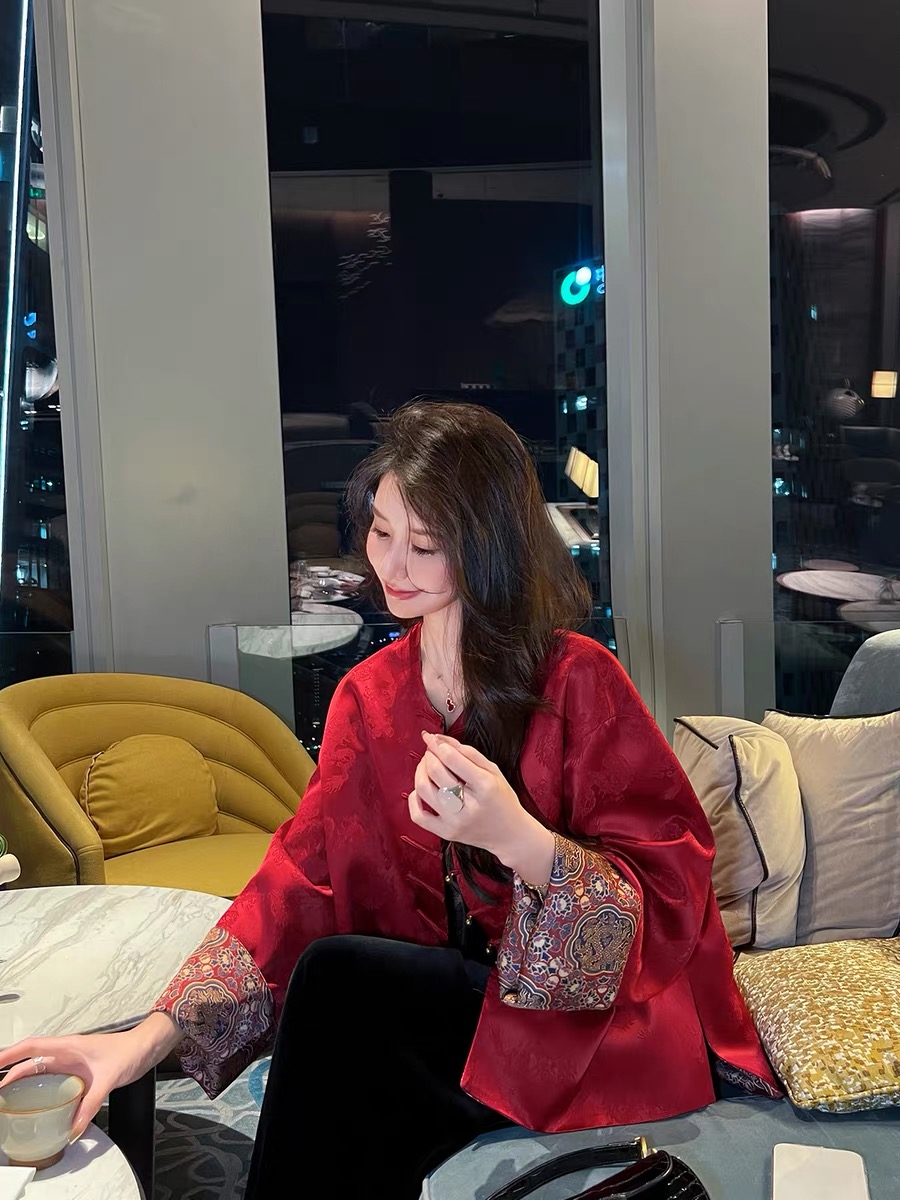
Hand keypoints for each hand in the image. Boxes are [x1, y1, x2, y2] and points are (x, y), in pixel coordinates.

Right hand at [0, 1013, 180, 1140]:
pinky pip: (53, 1078)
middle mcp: (67, 1052)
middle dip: (10, 1071)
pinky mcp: (78, 1071)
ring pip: (40, 1069)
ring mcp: (72, 1062)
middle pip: (31, 1059)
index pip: (33, 1046)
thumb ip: (90, 1104)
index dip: (11, 1053)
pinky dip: (40, 1087)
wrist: (146, 1048)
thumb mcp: (108, 1079)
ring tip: (7, 1096)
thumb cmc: (129, 1052)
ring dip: (22, 1079)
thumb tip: (74, 1128)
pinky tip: (36, 1101)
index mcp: (69, 1046)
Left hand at [410, 732, 554, 882]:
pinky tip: (421, 790)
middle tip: (432, 751)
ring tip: (426, 765)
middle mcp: (469, 806)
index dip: (438, 745)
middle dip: (429, 755)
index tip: (432, 738)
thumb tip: (440, 740)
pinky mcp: (446, 833)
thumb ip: (468, 752)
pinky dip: (414, 798)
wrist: (510, 834)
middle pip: (436, 772)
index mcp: (485, 787)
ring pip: (423, 789)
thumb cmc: (502, 799)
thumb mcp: (494, 770)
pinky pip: (418, 816)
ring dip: (420, 771)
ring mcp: (455, 822)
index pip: (452, 759)